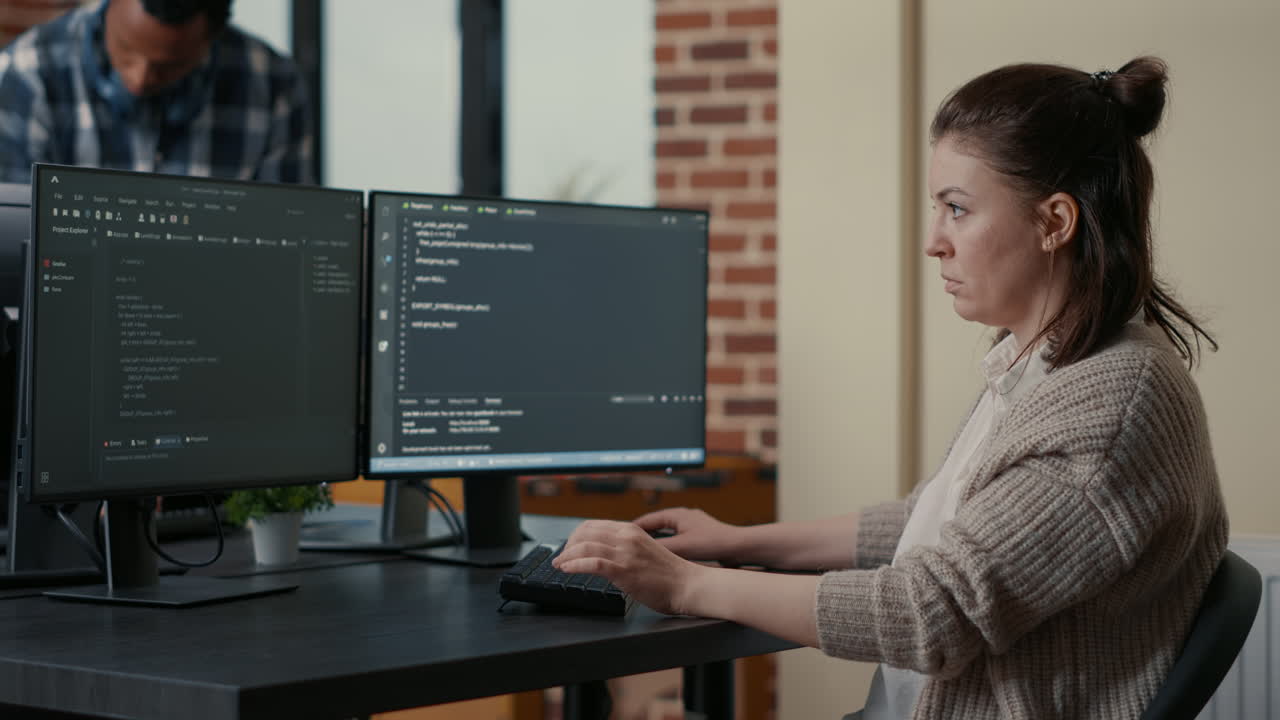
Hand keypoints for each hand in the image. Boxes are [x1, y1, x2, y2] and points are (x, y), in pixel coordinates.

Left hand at [553, 519, 707, 615]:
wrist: (688, 585)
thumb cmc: (669, 574)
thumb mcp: (644, 551)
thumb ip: (625, 549)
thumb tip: (604, 555)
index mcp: (631, 530)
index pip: (594, 526)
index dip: (576, 536)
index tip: (569, 547)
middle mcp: (627, 537)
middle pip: (585, 532)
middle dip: (568, 545)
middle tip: (561, 557)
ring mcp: (625, 553)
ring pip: (585, 546)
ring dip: (566, 556)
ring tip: (559, 564)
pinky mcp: (624, 570)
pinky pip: (592, 563)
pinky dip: (574, 565)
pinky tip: (566, 569)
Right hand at [633, 507, 742, 565]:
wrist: (739, 547)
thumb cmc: (713, 543)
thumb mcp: (681, 547)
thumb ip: (659, 548)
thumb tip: (638, 552)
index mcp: (675, 514)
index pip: (645, 520)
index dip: (630, 530)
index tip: (617, 538)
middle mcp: (682, 516)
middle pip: (654, 526)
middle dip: (641, 536)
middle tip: (626, 546)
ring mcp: (691, 525)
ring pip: (665, 533)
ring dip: (655, 542)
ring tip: (642, 553)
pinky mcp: (699, 535)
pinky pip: (676, 539)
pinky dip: (668, 547)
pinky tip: (665, 558)